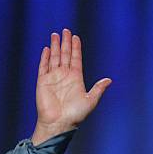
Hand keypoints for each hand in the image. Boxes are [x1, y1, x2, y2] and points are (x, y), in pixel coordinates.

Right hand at [31, 29, 111, 145]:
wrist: (59, 123)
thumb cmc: (75, 114)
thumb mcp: (91, 100)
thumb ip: (98, 89)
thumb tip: (109, 80)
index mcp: (76, 78)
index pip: (76, 59)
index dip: (75, 48)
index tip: (75, 37)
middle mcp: (64, 76)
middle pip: (65, 55)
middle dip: (65, 43)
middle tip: (65, 30)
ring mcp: (53, 78)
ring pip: (54, 58)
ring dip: (54, 46)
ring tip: (55, 35)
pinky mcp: (42, 82)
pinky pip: (43, 67)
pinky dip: (45, 57)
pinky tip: (46, 49)